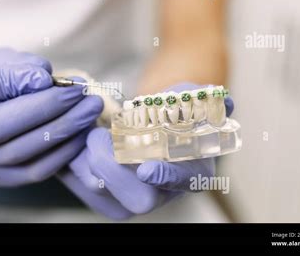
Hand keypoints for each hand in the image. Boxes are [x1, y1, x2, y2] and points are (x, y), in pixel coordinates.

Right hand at [0, 48, 102, 186]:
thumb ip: (14, 65)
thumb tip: (44, 77)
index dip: (7, 84)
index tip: (44, 75)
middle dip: (45, 108)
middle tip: (80, 92)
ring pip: (18, 152)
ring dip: (61, 129)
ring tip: (89, 108)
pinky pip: (32, 171)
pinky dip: (61, 152)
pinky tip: (81, 131)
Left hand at [58, 83, 233, 219]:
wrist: (148, 124)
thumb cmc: (170, 114)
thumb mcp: (187, 102)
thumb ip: (204, 101)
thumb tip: (226, 101)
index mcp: (190, 173)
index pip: (181, 182)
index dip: (166, 176)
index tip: (147, 168)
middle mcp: (160, 193)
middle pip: (136, 198)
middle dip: (112, 166)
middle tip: (97, 135)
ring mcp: (130, 197)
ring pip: (102, 192)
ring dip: (85, 160)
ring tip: (86, 133)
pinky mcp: (103, 194)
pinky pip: (81, 185)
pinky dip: (72, 162)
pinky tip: (72, 142)